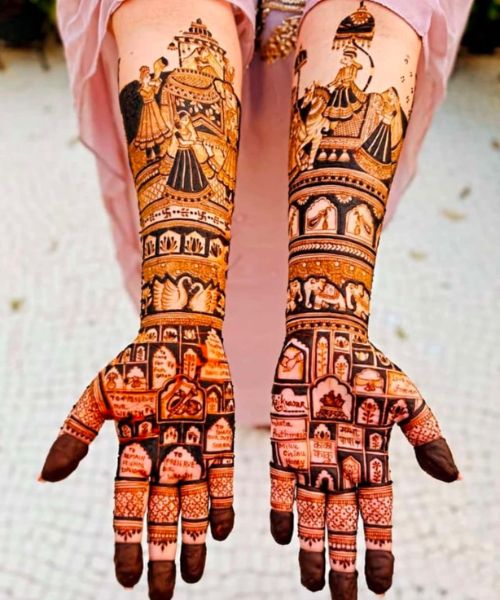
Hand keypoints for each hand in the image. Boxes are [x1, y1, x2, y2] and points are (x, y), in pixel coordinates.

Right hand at [41, 323, 233, 598]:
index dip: (127, 544)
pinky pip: (221, 479)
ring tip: (193, 576)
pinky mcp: (219, 438)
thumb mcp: (99, 398)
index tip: (126, 581)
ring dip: (194, 541)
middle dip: (161, 556)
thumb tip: (44, 478)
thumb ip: (75, 435)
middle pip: (162, 518)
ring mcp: (193, 451)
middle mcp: (164, 460)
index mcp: (133, 453)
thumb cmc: (136, 363)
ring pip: (192, 507)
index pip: (128, 509)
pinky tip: (220, 531)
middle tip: (163, 596)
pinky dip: (221, 505)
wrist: (179, 335)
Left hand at [269, 327, 458, 598]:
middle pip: (343, 526)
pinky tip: (282, 538)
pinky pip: (282, 484)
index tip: (380, 586)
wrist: (328, 336)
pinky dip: (282, 510)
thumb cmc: (370, 366)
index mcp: (373, 460)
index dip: (379, 551)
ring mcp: (313, 457)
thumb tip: (453, 479)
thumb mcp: (408, 400)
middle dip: (344, 562)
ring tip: (312, 583)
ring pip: (311, 514)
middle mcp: (342, 466)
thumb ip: (428, 438)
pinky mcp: (286, 443)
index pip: (378, 516)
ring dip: (311, 549)